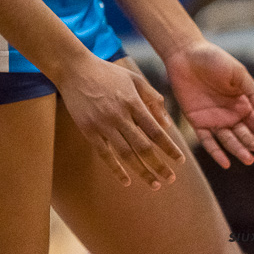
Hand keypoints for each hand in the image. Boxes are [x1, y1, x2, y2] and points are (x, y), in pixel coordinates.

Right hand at [54, 53, 185, 188]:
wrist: (73, 69)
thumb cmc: (107, 73)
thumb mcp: (134, 79)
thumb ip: (153, 99)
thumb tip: (167, 125)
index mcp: (133, 102)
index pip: (155, 131)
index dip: (169, 148)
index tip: (180, 160)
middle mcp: (119, 115)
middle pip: (143, 147)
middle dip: (159, 165)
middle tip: (171, 179)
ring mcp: (102, 124)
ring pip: (126, 154)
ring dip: (142, 171)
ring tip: (154, 184)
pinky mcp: (87, 129)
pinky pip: (104, 154)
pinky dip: (116, 169)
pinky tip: (127, 181)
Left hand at [164, 40, 253, 168]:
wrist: (185, 53)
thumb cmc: (214, 60)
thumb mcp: (238, 74)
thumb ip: (252, 94)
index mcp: (242, 104)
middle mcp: (229, 115)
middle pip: (244, 134)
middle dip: (252, 142)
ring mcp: (213, 119)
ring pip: (228, 139)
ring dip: (238, 150)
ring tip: (248, 159)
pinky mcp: (196, 120)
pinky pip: (207, 140)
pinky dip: (215, 152)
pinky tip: (225, 163)